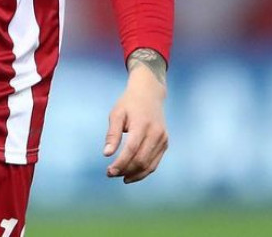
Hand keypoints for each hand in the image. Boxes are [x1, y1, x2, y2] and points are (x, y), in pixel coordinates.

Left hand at [103, 54, 168, 183]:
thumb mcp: (116, 114)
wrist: (150, 94)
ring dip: (134, 174)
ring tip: (121, 177)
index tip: (109, 171)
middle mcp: (156, 133)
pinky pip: (155, 162)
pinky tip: (132, 174)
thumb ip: (112, 134)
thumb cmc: (129, 104)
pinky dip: (144, 171)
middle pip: (141, 160)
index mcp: (142, 124)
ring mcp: (163, 139)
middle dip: (125, 170)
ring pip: (149, 165)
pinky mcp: (165, 143)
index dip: (120, 163)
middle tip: (111, 174)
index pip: (131, 150)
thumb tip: (107, 154)